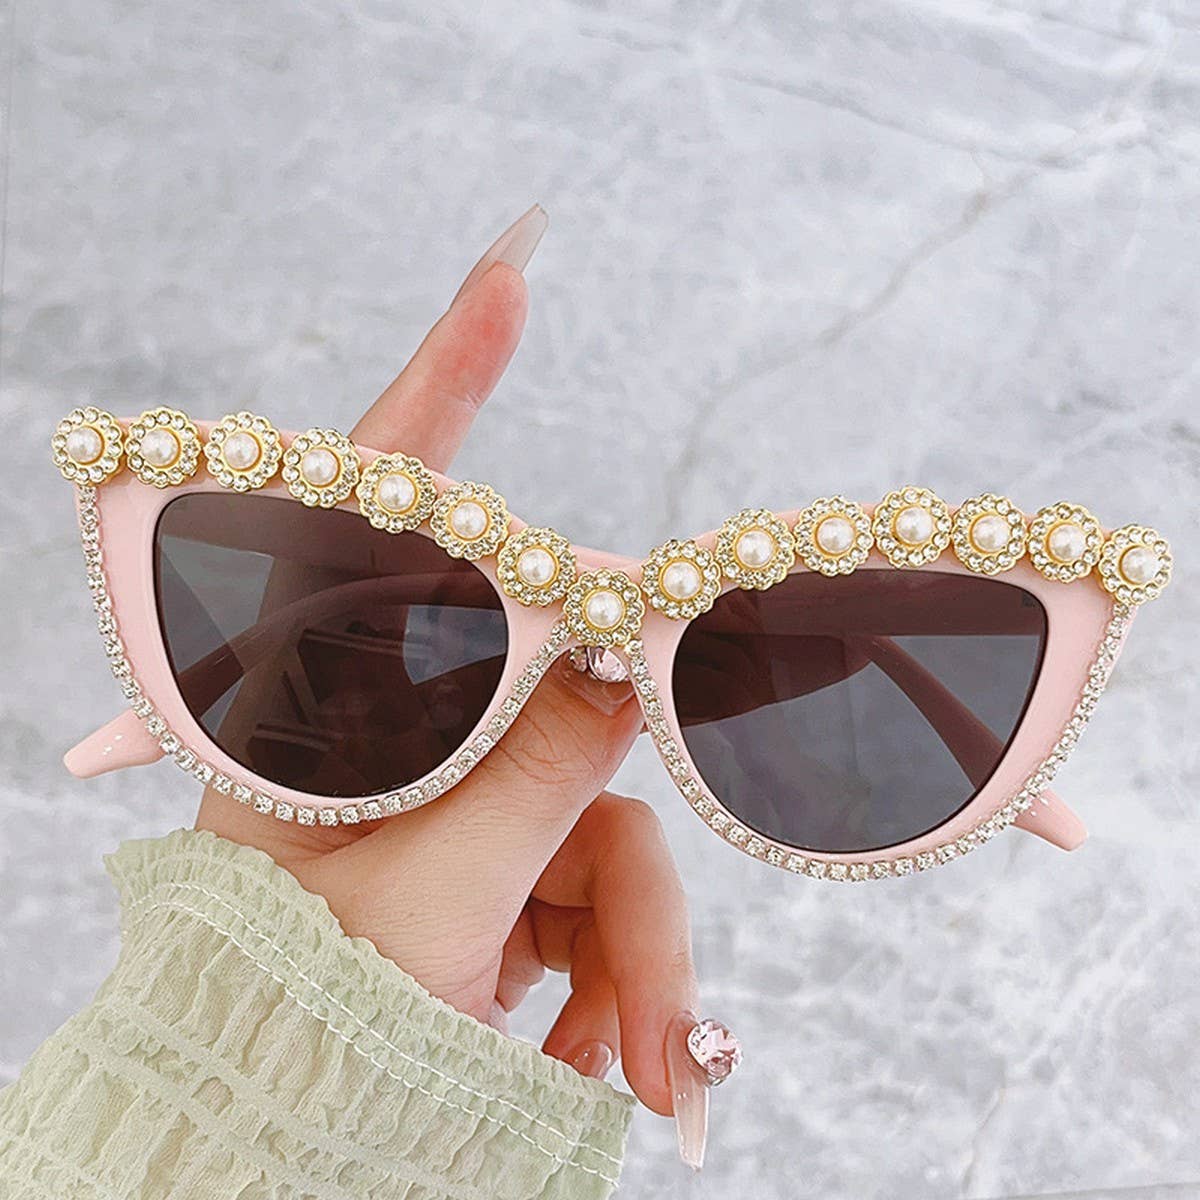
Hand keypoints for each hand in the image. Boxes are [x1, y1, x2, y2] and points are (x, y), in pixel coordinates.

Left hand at [195, 207, 698, 1116]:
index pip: (379, 520)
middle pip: (565, 736)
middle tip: (659, 1015)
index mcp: (320, 721)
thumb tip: (625, 649)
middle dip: (631, 899)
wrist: (290, 1145)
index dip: (446, 386)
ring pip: (612, 830)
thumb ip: (539, 767)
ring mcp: (469, 801)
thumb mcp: (427, 905)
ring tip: (649, 1094)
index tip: (511, 267)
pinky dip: (628, 981)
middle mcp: (405, 744)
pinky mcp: (513, 859)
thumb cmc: (308, 1033)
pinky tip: (626, 1073)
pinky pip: (610, 886)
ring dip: (642, 971)